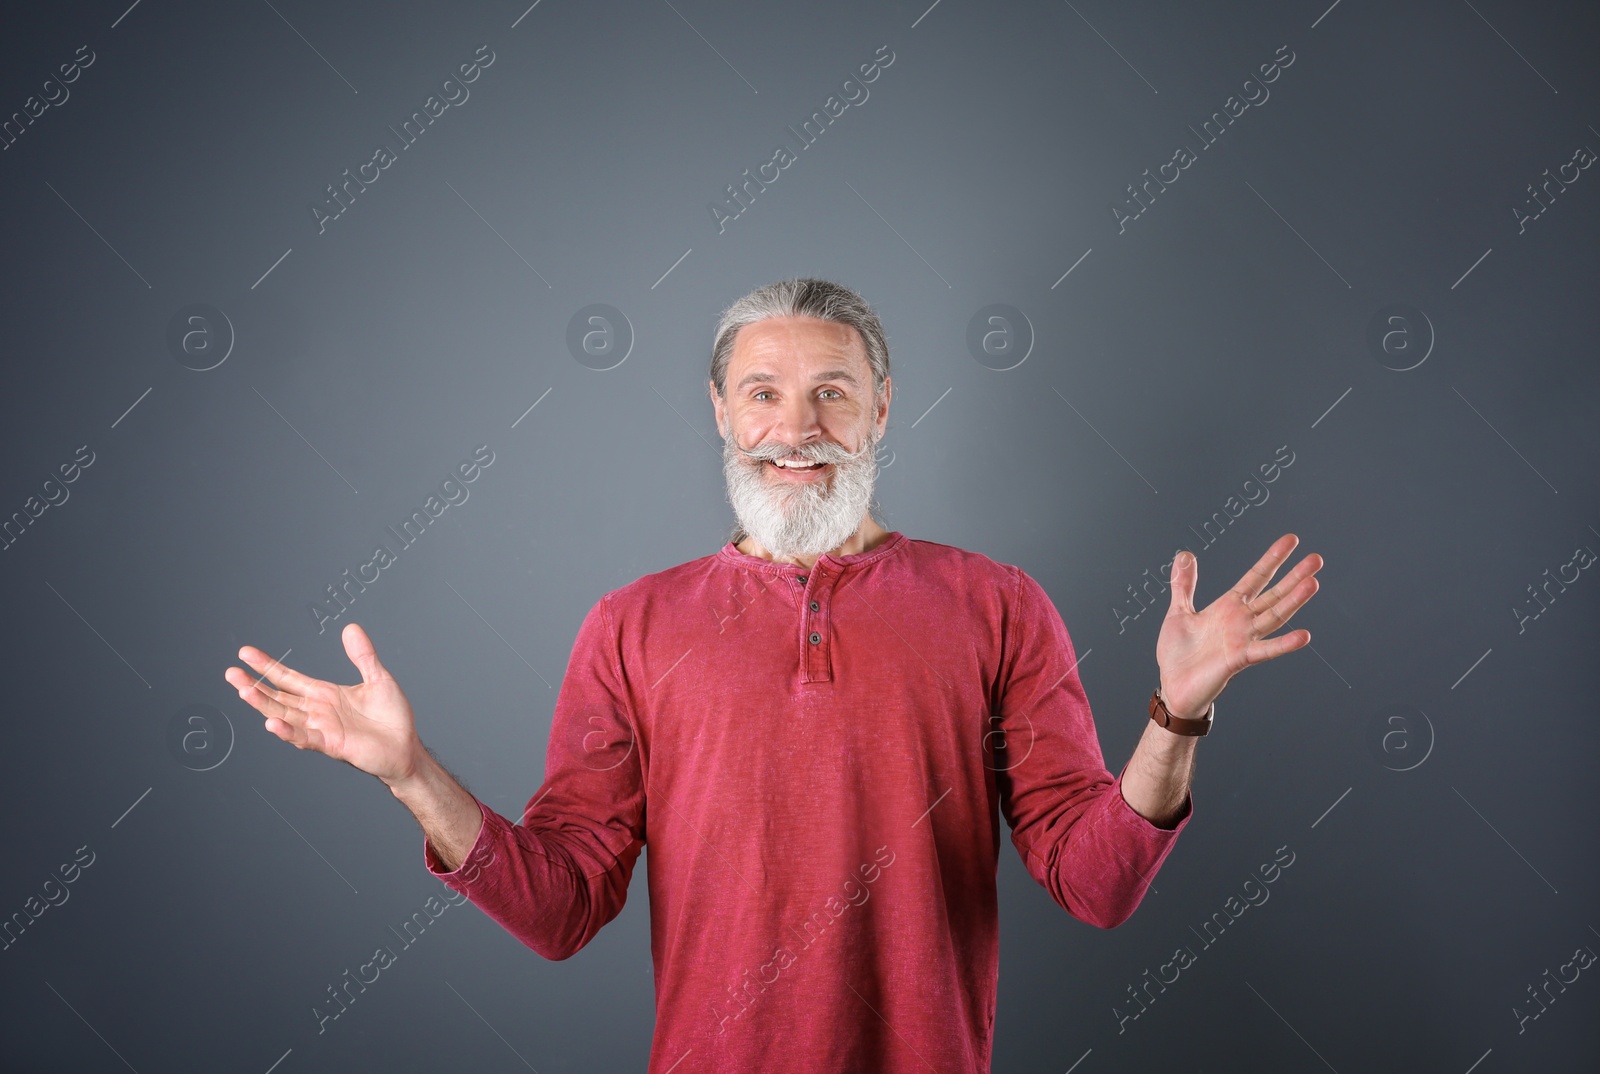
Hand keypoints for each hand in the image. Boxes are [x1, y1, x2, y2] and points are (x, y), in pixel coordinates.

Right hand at [223, 622, 422, 783]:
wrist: (406, 747)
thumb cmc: (392, 717)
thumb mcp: (378, 679)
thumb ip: (363, 656)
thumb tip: (351, 628)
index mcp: (324, 694)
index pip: (288, 678)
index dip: (267, 666)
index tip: (245, 653)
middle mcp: (316, 711)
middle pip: (278, 697)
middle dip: (254, 685)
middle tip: (231, 673)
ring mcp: (321, 729)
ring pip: (284, 715)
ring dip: (264, 705)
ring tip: (243, 691)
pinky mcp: (332, 744)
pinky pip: (305, 737)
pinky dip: (288, 731)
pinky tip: (272, 723)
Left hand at [1155, 533, 1322, 718]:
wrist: (1173, 685)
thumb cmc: (1178, 653)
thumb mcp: (1178, 611)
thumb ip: (1183, 584)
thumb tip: (1184, 554)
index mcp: (1229, 607)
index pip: (1256, 577)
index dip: (1273, 559)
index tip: (1291, 540)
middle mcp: (1242, 621)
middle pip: (1273, 594)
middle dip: (1294, 576)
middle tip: (1316, 559)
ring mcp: (1243, 639)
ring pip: (1274, 616)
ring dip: (1294, 601)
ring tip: (1313, 583)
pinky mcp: (1239, 659)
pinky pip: (1265, 650)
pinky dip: (1284, 644)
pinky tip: (1304, 635)